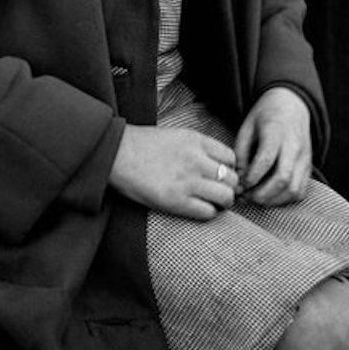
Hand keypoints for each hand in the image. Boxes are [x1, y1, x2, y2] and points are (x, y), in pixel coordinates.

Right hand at [110, 124, 239, 219]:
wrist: (116, 153)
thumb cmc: (142, 145)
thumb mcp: (175, 136)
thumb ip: (197, 148)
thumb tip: (216, 166)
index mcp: (196, 140)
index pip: (231, 158)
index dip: (229, 169)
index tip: (220, 176)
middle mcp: (196, 159)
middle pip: (232, 179)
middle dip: (228, 188)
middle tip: (218, 193)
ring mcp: (188, 180)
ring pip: (226, 197)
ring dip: (221, 203)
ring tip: (211, 203)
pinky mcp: (176, 201)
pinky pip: (207, 212)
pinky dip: (208, 213)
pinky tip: (197, 208)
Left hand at [234, 87, 311, 206]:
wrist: (292, 104)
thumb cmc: (266, 115)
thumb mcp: (247, 126)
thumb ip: (241, 151)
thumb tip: (238, 178)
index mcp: (276, 132)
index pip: (266, 159)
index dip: (252, 176)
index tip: (240, 183)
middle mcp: (294, 146)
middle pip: (283, 178)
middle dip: (262, 194)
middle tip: (246, 197)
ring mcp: (304, 158)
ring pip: (294, 189)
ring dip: (273, 200)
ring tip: (255, 199)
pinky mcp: (308, 167)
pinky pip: (301, 191)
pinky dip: (285, 199)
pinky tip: (270, 196)